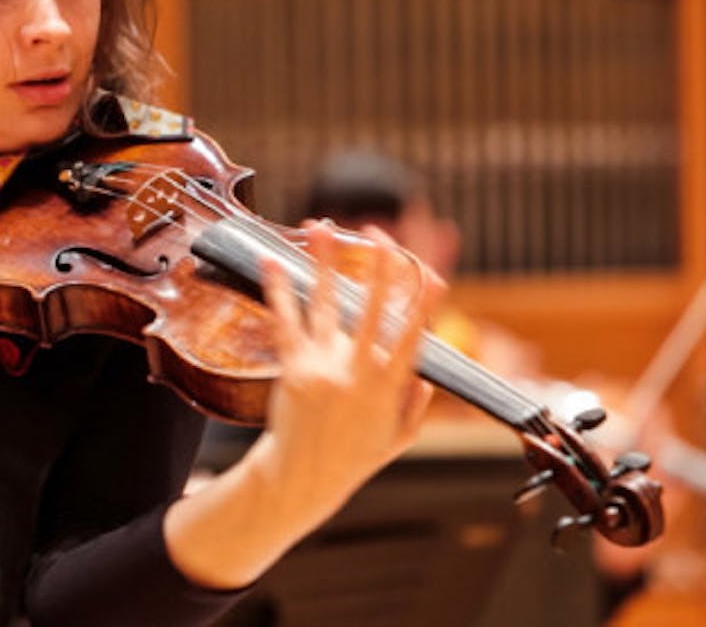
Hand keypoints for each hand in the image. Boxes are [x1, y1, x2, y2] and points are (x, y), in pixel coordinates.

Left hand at [249, 222, 435, 528]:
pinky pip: (285, 320)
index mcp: (390, 386)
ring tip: (321, 227)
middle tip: (379, 232)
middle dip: (378, 266)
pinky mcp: (293, 367)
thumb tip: (427, 375)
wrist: (302, 478)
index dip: (425, 301)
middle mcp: (358, 371)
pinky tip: (271, 262)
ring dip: (323, 262)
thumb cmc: (351, 459)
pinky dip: (277, 289)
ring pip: (325, 303)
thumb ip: (415, 405)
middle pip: (371, 307)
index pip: (413, 334)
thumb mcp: (398, 439)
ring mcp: (324, 366)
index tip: (435, 274)